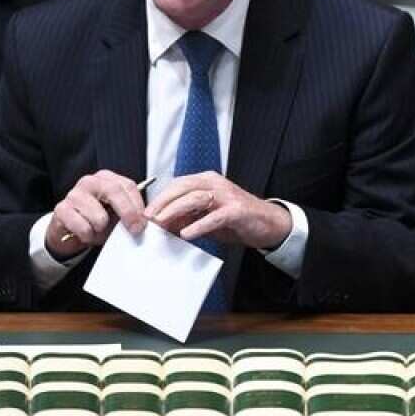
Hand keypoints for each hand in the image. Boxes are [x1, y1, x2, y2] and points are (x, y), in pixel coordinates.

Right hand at [45, 171, 146, 259]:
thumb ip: (131, 212)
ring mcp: (74, 194)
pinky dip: (88, 235)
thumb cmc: (98, 221)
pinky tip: (86, 234)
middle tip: (135, 230)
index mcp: (107, 179)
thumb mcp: (118, 214)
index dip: (138, 205)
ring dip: (102, 230)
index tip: (145, 222)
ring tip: (98, 231)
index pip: (128, 186)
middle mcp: (90, 182)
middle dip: (128, 213)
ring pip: (99, 215)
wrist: (71, 233)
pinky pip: (83, 227)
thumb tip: (146, 220)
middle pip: (114, 192)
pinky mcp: (61, 209)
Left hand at [145, 172, 291, 249]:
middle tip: (148, 218)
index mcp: (207, 181)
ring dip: (175, 211)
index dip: (160, 198)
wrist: (268, 224)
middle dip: (162, 203)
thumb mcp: (206, 216)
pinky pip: (214, 217)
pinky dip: (198, 225)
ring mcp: (227, 196)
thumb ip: (186, 217)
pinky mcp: (237, 210)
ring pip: (195, 198)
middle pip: (183, 187)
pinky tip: (186, 234)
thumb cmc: (236, 219)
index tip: (146, 212)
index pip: (177, 184)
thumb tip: (162, 223)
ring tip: (161, 223)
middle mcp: (216, 183)